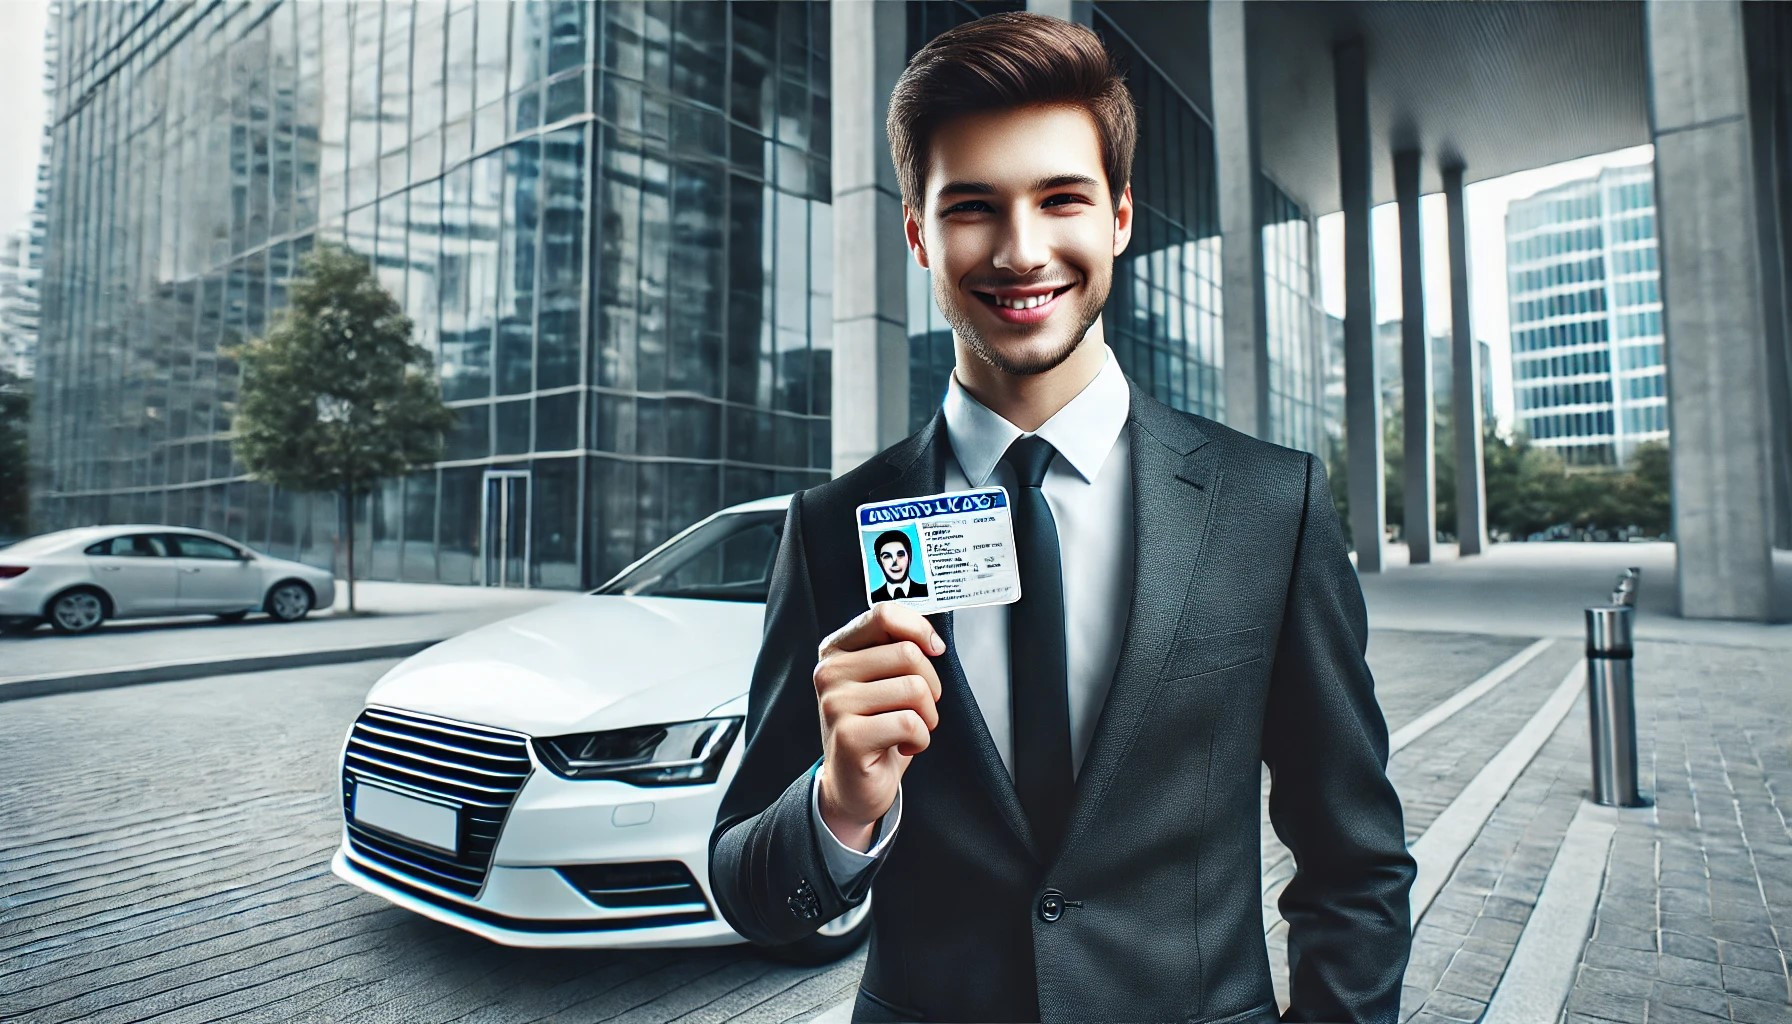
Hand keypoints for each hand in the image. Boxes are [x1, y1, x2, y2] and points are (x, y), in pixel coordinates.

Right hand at [813, 602, 944, 851]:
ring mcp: (835, 704)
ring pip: (914, 689)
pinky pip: (910, 723)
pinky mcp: (848, 736)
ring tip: (911, 729)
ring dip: (927, 715)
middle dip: (931, 685)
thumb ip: (895, 650)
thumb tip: (932, 640)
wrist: (854, 785)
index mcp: (837, 650)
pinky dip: (921, 739)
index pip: (883, 615)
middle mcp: (830, 673)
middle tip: (921, 708)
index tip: (935, 650)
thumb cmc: (876, 728)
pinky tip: (905, 747)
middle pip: (908, 654)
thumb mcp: (882, 681)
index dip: (919, 628)